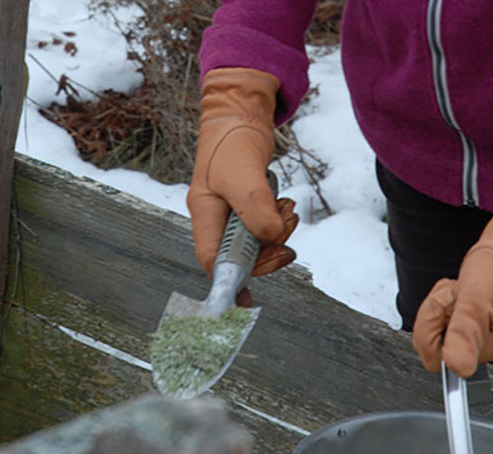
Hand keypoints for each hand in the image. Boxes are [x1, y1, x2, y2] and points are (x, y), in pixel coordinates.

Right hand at [187, 68, 296, 277]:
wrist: (242, 113)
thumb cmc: (232, 140)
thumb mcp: (243, 174)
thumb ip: (256, 208)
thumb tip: (270, 240)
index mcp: (204, 214)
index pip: (213, 261)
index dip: (230, 282)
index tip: (248, 301)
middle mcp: (217, 219)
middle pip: (242, 256)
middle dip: (269, 250)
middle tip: (287, 232)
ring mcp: (234, 214)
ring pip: (259, 243)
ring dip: (279, 232)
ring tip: (288, 210)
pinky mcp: (250, 207)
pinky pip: (268, 228)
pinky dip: (281, 221)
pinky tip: (286, 205)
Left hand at [412, 186, 492, 376]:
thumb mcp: (476, 298)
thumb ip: (464, 334)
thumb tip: (458, 369)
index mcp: (486, 349)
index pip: (436, 359)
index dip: (432, 330)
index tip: (450, 306)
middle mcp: (481, 347)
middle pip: (432, 343)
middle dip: (435, 312)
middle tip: (456, 294)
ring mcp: (474, 335)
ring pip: (434, 328)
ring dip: (440, 303)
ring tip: (460, 290)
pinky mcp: (468, 322)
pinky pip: (439, 316)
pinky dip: (443, 299)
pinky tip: (460, 290)